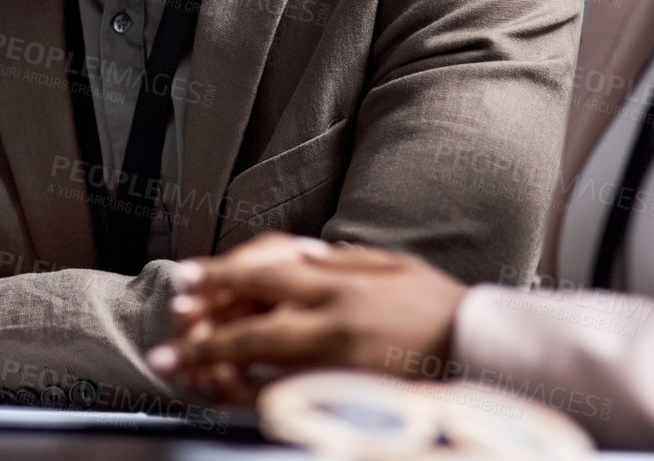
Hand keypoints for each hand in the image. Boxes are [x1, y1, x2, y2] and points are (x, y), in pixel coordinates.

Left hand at [147, 233, 467, 397]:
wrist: (486, 349)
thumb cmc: (441, 306)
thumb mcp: (393, 265)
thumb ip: (343, 259)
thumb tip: (300, 250)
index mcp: (340, 284)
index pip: (263, 276)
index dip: (218, 279)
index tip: (184, 283)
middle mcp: (333, 322)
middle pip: (252, 330)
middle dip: (203, 341)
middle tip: (167, 352)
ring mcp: (340, 365)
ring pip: (263, 373)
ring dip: (221, 377)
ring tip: (189, 381)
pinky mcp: (351, 397)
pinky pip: (294, 402)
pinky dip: (258, 402)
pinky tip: (234, 402)